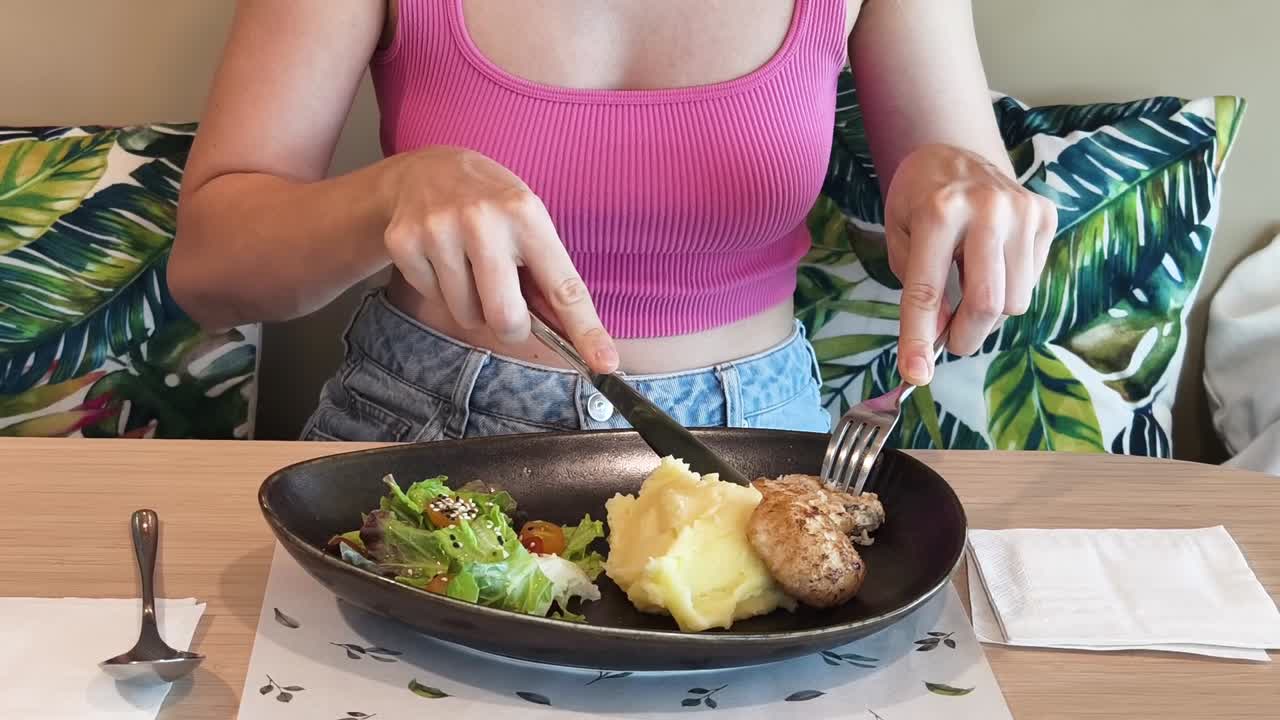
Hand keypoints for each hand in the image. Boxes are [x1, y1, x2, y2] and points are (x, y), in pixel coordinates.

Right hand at [379, 146, 617, 372]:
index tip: (605, 363)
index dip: (586, 330)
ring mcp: (439, 230)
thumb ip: (548, 277)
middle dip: (511, 327)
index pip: (563, 287)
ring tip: (469, 266)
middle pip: (505, 317)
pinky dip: (440, 291)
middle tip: (507, 305)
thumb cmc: (491, 204)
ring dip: (472, 306)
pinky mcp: (404, 242)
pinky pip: (432, 299)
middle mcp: (482, 220)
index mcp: (526, 215)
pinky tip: (441, 257)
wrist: (426, 170)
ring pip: (466, 314)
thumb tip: (576, 338)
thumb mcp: (529, 223)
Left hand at [883, 143, 1056, 384]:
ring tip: (970, 283)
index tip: (916, 374)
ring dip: (990, 311)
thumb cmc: (919, 201)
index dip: (919, 338)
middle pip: (986, 303)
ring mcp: (1022, 210)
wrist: (954, 150)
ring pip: (1015, 299)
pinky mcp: (1045, 214)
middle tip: (952, 342)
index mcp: (939, 212)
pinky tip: (992, 260)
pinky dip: (1010, 285)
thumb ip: (919, 288)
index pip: (927, 290)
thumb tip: (942, 337)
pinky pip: (1033, 279)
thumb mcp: (900, 239)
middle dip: (966, 336)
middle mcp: (986, 209)